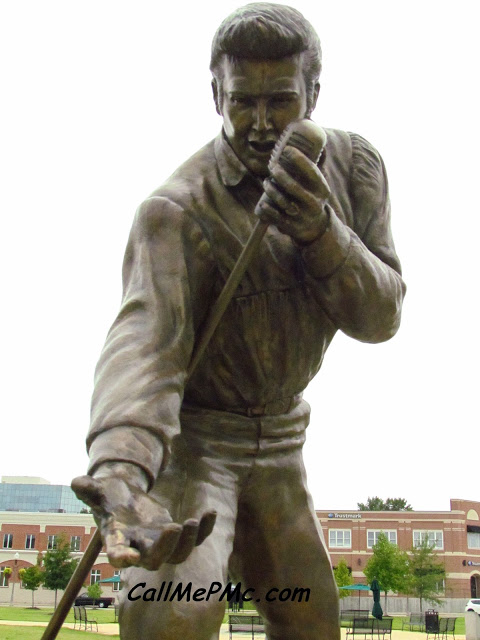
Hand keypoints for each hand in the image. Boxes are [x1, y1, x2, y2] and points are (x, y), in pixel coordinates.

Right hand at [71, 471, 215, 569]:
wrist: (122, 498)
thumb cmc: (108, 495)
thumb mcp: (97, 489)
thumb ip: (88, 488)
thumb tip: (76, 482)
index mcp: (117, 539)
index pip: (118, 555)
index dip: (123, 557)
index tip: (128, 557)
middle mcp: (139, 547)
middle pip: (154, 560)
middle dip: (166, 548)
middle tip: (175, 526)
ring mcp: (159, 544)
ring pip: (177, 556)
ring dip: (187, 541)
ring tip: (192, 520)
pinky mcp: (174, 536)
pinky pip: (194, 540)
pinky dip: (204, 530)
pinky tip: (210, 512)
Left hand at [255, 146, 330, 244]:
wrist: (314, 228)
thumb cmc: (311, 198)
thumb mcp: (316, 186)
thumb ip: (307, 171)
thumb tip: (295, 143)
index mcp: (322, 190)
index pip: (311, 172)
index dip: (298, 159)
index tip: (287, 149)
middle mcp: (314, 203)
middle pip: (294, 187)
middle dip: (280, 175)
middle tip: (272, 166)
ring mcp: (302, 216)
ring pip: (282, 201)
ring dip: (271, 189)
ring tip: (266, 182)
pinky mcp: (291, 226)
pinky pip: (276, 216)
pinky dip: (267, 208)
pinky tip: (263, 201)